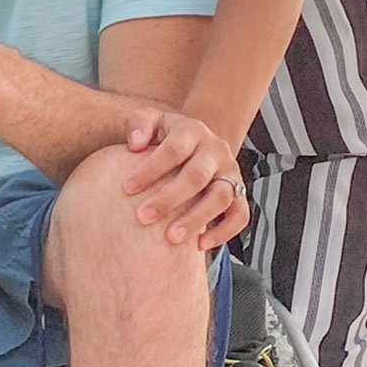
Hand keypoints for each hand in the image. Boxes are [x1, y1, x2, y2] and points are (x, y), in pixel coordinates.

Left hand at [121, 109, 249, 251]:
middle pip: (196, 176)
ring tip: (171, 238)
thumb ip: (139, 123)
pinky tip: (200, 245)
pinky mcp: (240, 193)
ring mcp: (231, 173)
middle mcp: (215, 151)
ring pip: (221, 197)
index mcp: (193, 131)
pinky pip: (240, 215)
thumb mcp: (152, 121)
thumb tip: (136, 143)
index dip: (150, 169)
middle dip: (168, 199)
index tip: (126, 189)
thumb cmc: (167, 137)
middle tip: (142, 217)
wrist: (199, 144)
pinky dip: (224, 232)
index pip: (173, 149)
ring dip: (196, 219)